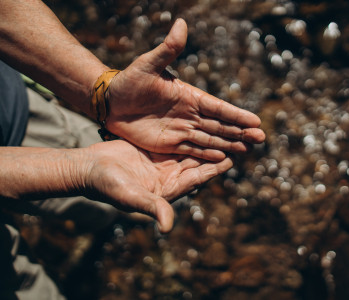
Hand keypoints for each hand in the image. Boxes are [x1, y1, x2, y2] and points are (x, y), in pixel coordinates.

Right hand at [83, 140, 232, 232]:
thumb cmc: (107, 186)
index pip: (197, 178)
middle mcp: (169, 175)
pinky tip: (199, 124)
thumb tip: (168, 227)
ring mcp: (162, 162)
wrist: (89, 168)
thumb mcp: (130, 197)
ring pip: (190, 150)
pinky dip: (188, 134)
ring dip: (206, 142)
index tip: (232, 159)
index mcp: (167, 189)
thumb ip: (151, 207)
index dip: (214, 169)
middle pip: (198, 163)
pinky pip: (176, 140)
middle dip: (216, 153)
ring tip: (223, 130)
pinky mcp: (154, 149)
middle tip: (236, 141)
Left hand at [106, 19, 264, 160]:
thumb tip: (181, 23)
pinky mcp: (170, 143)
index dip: (236, 115)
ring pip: (210, 139)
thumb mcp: (148, 65)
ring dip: (229, 144)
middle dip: (240, 132)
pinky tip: (223, 158)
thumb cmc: (129, 81)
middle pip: (220, 126)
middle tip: (261, 139)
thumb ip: (167, 49)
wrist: (111, 102)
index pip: (218, 107)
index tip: (255, 121)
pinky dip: (208, 154)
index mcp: (189, 96)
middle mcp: (189, 114)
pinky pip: (193, 150)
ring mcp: (181, 129)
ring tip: (247, 150)